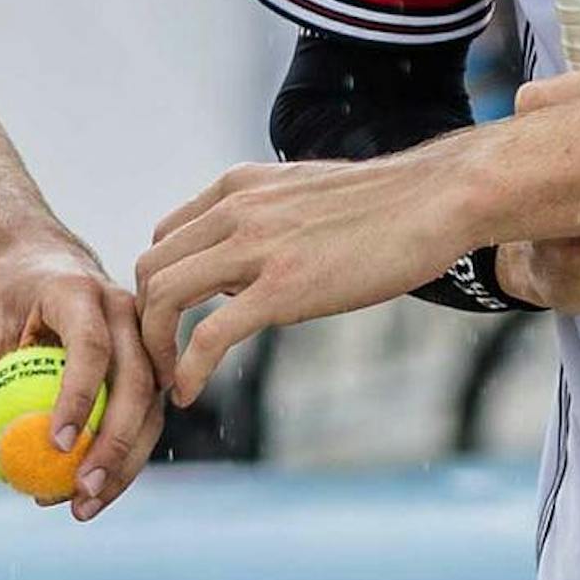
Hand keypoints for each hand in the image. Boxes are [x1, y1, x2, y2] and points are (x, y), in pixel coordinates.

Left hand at [0, 231, 159, 519]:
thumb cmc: (2, 298)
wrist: (38, 265)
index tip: (56, 444)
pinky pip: (143, 416)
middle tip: (81, 489)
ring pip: (150, 405)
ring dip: (125, 461)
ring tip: (83, 507)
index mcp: (79, 291)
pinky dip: (121, 458)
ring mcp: (144, 336)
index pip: (91, 344)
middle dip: (115, 441)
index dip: (80, 395)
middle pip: (135, 379)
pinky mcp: (149, 363)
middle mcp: (124, 309)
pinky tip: (87, 494)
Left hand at [135, 142, 498, 407]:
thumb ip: (262, 221)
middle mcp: (235, 210)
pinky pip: (210, 334)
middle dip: (145, 320)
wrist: (435, 198)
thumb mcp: (302, 194)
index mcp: (237, 187)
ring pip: (164, 296)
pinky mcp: (283, 288)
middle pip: (151, 267)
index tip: (171, 324)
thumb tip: (240, 267)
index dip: (157, 285)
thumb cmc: (383, 204)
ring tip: (167, 379)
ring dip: (155, 346)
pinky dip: (187, 368)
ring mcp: (256, 247)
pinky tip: (188, 392)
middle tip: (161, 359)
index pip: (164, 236)